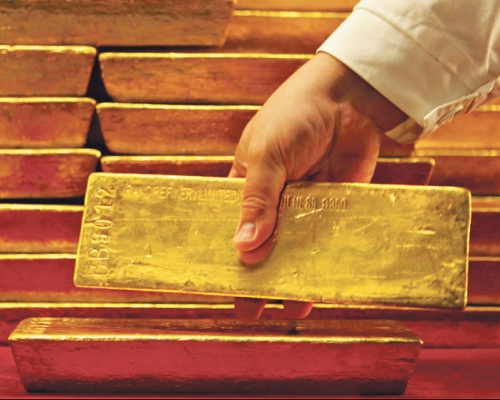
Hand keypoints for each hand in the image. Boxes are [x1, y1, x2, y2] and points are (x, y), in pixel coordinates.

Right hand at [229, 52, 407, 319]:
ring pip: (295, 248)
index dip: (223, 254)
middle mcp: (273, 201)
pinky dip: (323, 263)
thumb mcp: (266, 155)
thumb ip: (258, 201)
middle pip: (262, 244)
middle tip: (249, 311)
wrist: (349, 97)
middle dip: (256, 275)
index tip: (217, 284)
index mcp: (245, 185)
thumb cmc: (295, 116)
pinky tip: (319, 287)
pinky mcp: (335, 209)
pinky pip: (326, 241)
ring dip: (291, 275)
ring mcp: (304, 206)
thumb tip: (244, 248)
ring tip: (286, 308)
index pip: (229, 226)